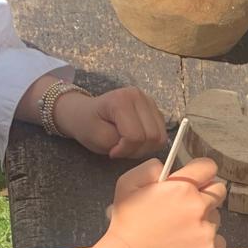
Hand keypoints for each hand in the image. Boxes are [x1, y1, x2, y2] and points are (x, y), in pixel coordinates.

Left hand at [50, 85, 167, 158]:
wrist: (86, 113)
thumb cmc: (89, 125)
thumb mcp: (98, 138)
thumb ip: (121, 145)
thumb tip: (143, 146)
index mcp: (122, 100)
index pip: (136, 136)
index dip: (125, 149)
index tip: (112, 150)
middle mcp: (139, 96)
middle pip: (153, 137)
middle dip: (137, 149)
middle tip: (121, 148)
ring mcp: (150, 101)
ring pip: (161, 137)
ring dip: (145, 147)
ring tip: (128, 144)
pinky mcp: (155, 110)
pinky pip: (162, 134)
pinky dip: (150, 142)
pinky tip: (136, 139)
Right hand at [93, 157, 226, 247]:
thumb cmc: (128, 221)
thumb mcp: (129, 182)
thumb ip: (151, 168)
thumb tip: (167, 168)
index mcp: (182, 187)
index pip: (209, 167)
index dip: (202, 171)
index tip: (197, 179)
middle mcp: (200, 207)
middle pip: (219, 191)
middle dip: (207, 194)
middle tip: (188, 205)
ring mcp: (208, 231)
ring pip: (217, 217)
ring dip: (205, 219)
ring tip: (182, 228)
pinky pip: (220, 240)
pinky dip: (209, 241)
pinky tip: (189, 243)